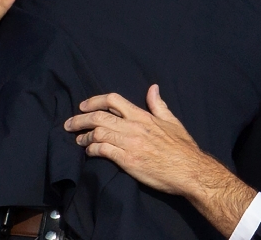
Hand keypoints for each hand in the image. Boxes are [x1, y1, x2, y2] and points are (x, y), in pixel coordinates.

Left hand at [64, 85, 213, 196]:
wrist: (190, 171)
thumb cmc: (183, 148)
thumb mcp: (172, 121)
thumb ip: (158, 105)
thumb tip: (153, 88)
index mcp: (143, 116)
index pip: (113, 100)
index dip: (94, 101)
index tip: (83, 106)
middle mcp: (134, 127)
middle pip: (98, 117)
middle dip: (79, 119)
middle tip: (69, 124)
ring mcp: (130, 144)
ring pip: (98, 133)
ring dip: (84, 136)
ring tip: (78, 140)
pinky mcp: (128, 161)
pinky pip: (103, 151)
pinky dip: (92, 149)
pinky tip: (89, 152)